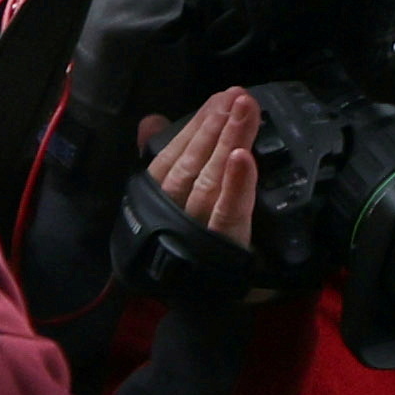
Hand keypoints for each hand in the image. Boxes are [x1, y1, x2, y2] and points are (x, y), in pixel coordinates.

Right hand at [139, 84, 264, 259]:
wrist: (197, 300)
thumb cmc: (184, 240)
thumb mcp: (170, 199)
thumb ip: (161, 159)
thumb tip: (149, 120)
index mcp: (157, 198)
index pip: (173, 155)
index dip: (196, 124)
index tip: (220, 97)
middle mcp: (171, 210)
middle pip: (192, 162)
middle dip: (214, 125)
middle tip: (237, 94)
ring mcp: (194, 226)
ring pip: (208, 178)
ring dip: (227, 141)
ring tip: (244, 109)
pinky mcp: (220, 243)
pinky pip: (226, 211)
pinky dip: (235, 183)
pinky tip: (243, 157)